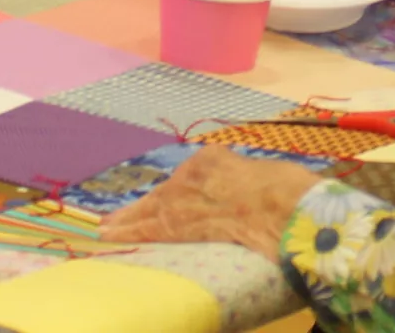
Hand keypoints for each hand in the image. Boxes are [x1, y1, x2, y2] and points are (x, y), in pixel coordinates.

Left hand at [99, 147, 324, 260]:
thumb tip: (250, 197)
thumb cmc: (287, 192)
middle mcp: (191, 175)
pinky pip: (147, 228)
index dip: (173, 195)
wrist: (281, 207)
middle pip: (161, 194)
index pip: (186, 179)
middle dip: (139, 207)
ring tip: (107, 228)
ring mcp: (182, 199)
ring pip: (148, 211)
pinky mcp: (177, 224)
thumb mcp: (267, 176)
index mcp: (213, 159)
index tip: (164, 201)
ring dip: (127, 220)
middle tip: (115, 217)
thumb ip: (247, 185)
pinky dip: (128, 231)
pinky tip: (110, 234)